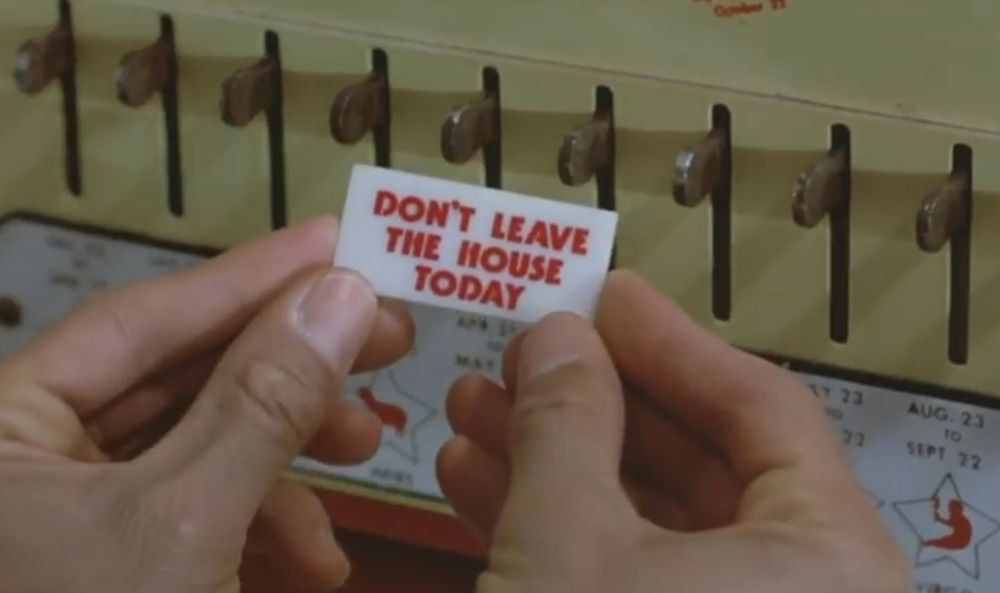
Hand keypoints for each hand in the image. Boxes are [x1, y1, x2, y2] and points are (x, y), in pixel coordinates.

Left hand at [0, 218, 412, 592]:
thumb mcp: (184, 519)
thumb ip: (263, 403)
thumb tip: (344, 292)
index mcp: (5, 425)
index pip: (141, 319)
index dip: (251, 277)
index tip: (339, 242)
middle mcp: (36, 456)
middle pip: (185, 378)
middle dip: (293, 370)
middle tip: (385, 336)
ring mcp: (79, 513)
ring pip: (206, 446)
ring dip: (293, 456)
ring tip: (366, 447)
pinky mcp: (122, 560)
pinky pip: (202, 512)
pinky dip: (265, 526)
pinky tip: (317, 560)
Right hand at [438, 270, 910, 592]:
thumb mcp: (570, 542)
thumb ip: (566, 423)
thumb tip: (558, 336)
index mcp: (828, 561)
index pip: (762, 407)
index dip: (672, 339)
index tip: (610, 293)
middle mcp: (798, 592)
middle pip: (697, 461)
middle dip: (589, 402)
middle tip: (530, 351)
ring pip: (646, 519)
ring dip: (552, 460)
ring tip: (477, 408)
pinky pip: (624, 571)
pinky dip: (554, 526)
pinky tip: (480, 481)